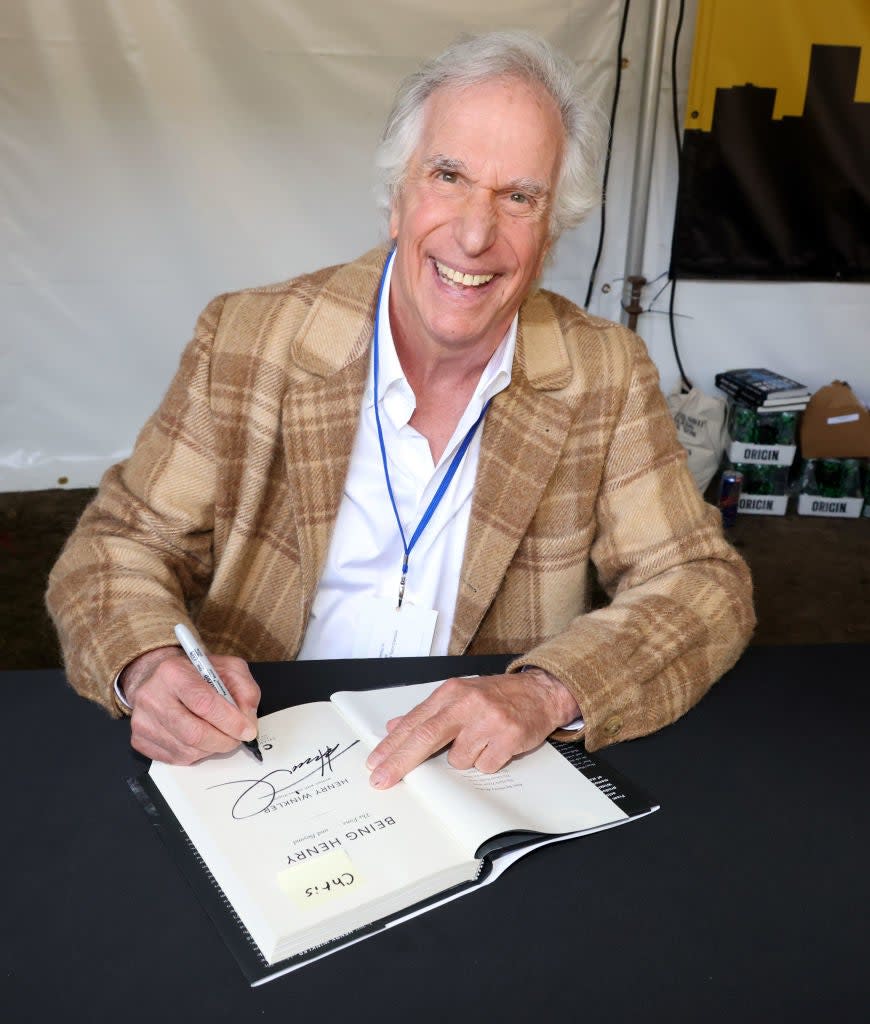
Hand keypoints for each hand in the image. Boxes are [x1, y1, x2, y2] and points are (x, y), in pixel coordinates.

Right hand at [120, 646, 260, 764]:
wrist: (159, 678)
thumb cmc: (197, 674)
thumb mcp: (227, 668)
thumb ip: (244, 689)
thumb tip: (248, 720)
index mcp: (173, 672)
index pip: (204, 703)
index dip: (230, 721)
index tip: (248, 730)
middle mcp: (152, 696)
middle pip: (194, 733)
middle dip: (223, 741)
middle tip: (237, 739)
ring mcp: (143, 720)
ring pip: (186, 750)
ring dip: (211, 749)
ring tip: (219, 736)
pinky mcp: (139, 740)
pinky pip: (175, 759)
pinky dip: (195, 754)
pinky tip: (200, 740)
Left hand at [365, 669, 579, 788]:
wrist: (540, 692)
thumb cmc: (496, 696)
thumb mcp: (458, 695)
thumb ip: (427, 713)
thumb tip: (393, 727)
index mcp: (451, 693)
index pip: (415, 722)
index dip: (392, 745)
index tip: (375, 762)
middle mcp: (468, 703)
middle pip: (426, 736)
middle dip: (401, 762)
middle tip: (382, 779)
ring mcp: (489, 720)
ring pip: (458, 759)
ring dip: (464, 758)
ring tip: (479, 742)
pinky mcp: (509, 737)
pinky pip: (484, 766)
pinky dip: (487, 762)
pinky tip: (495, 747)